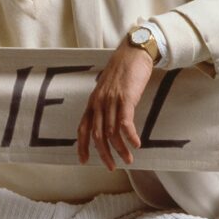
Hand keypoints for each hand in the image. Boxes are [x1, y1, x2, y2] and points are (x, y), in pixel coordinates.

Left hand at [77, 39, 153, 169]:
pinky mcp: (126, 98)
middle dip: (104, 154)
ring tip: (129, 159)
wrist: (133, 52)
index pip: (82, 128)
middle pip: (97, 135)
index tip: (84, 161)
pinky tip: (136, 144)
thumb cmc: (123, 70)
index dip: (82, 146)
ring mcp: (111, 101)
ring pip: (111, 132)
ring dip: (120, 149)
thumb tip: (108, 122)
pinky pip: (125, 123)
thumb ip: (105, 104)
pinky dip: (130, 136)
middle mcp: (99, 103)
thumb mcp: (108, 89)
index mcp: (93, 102)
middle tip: (112, 166)